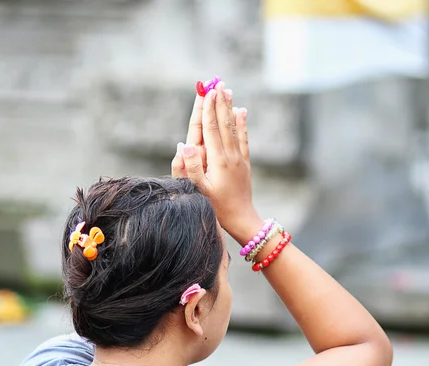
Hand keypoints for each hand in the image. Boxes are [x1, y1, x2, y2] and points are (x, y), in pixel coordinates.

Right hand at [172, 82, 260, 242]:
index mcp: (218, 161)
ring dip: (229, 108)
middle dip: (219, 103)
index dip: (208, 109)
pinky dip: (242, 124)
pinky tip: (242, 112)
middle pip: (223, 123)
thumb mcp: (200, 191)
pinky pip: (243, 139)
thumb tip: (184, 144)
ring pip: (234, 128)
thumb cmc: (217, 208)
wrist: (242, 219)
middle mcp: (230, 155)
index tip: (207, 92)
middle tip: (216, 83)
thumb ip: (191, 168)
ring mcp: (239, 158)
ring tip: (228, 90)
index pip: (210, 129)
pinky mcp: (244, 163)